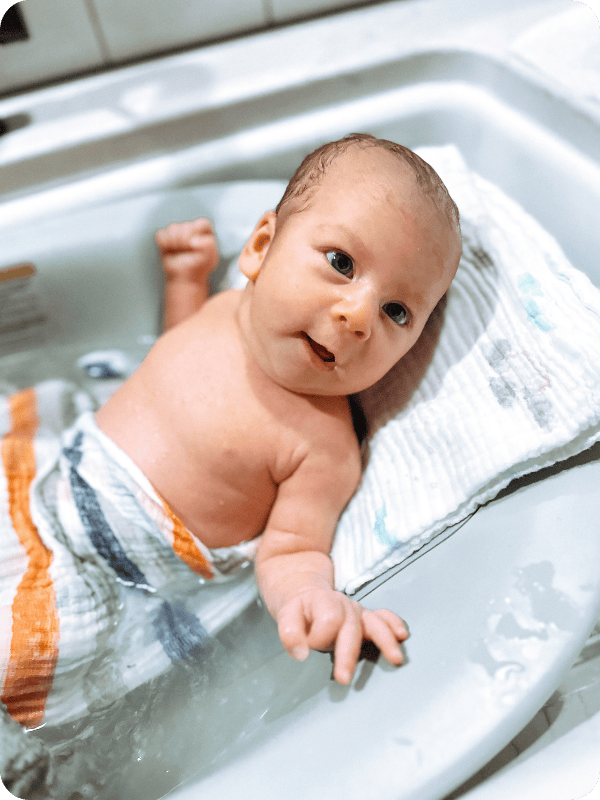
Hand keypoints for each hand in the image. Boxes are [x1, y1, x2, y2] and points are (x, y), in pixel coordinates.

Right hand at [155, 218, 218, 282]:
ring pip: (173, 227)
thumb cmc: (199, 267)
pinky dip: (164, 244)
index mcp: (205, 233)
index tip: (193, 245)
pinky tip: (169, 251)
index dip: (196, 233)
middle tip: (186, 252)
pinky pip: (161, 234)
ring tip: (178, 252)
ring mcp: (178, 233)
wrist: (185, 278)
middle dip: (184, 240)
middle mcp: (192, 230)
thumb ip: (209, 245)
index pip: (202, 223)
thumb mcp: (210, 258)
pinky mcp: (166, 238)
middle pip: (185, 225)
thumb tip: (193, 240)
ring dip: (174, 242)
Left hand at [276, 587, 407, 684]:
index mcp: (324, 602)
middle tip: (344, 679)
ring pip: (374, 623)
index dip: (317, 638)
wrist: (306, 594)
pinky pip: (383, 618)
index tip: (308, 648)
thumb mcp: (286, 615)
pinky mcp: (366, 619)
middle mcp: (344, 605)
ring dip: (384, 640)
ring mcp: (358, 612)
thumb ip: (289, 633)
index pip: (328, 621)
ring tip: (395, 659)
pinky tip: (402, 635)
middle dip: (348, 654)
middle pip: (351, 627)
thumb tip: (301, 654)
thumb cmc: (299, 609)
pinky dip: (393, 624)